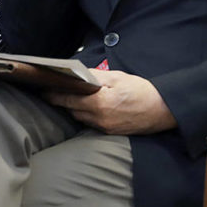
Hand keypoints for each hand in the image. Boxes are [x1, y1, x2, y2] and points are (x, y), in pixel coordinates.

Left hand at [43, 69, 176, 134]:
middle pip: (71, 110)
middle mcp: (99, 118)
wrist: (164, 109)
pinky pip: (91, 123)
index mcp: (99, 103)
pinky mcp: (111, 132)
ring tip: (65, 97)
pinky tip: (83, 106)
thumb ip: (94, 77)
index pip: (67, 98)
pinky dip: (84, 114)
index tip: (42, 89)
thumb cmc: (141, 90)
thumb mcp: (117, 77)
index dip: (52, 94)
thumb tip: (76, 74)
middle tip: (50, 91)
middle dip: (60, 101)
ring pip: (80, 117)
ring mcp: (105, 128)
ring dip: (72, 108)